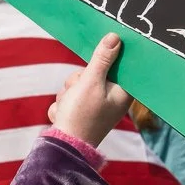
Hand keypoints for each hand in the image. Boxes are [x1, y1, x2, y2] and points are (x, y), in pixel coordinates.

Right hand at [47, 33, 130, 149]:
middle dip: (78, 79)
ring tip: (70, 106)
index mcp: (122, 93)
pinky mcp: (81, 111)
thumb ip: (102, 59)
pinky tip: (65, 114)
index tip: (98, 58)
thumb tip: (115, 37)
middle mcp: (111, 99)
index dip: (107, 59)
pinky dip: (64, 103)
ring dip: (68, 91)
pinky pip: (70, 95)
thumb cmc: (81, 116)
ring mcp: (95, 106)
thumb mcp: (91, 82)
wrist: (62, 148)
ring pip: (78, 82)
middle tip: (78, 91)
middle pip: (93, 72)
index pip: (120, 65)